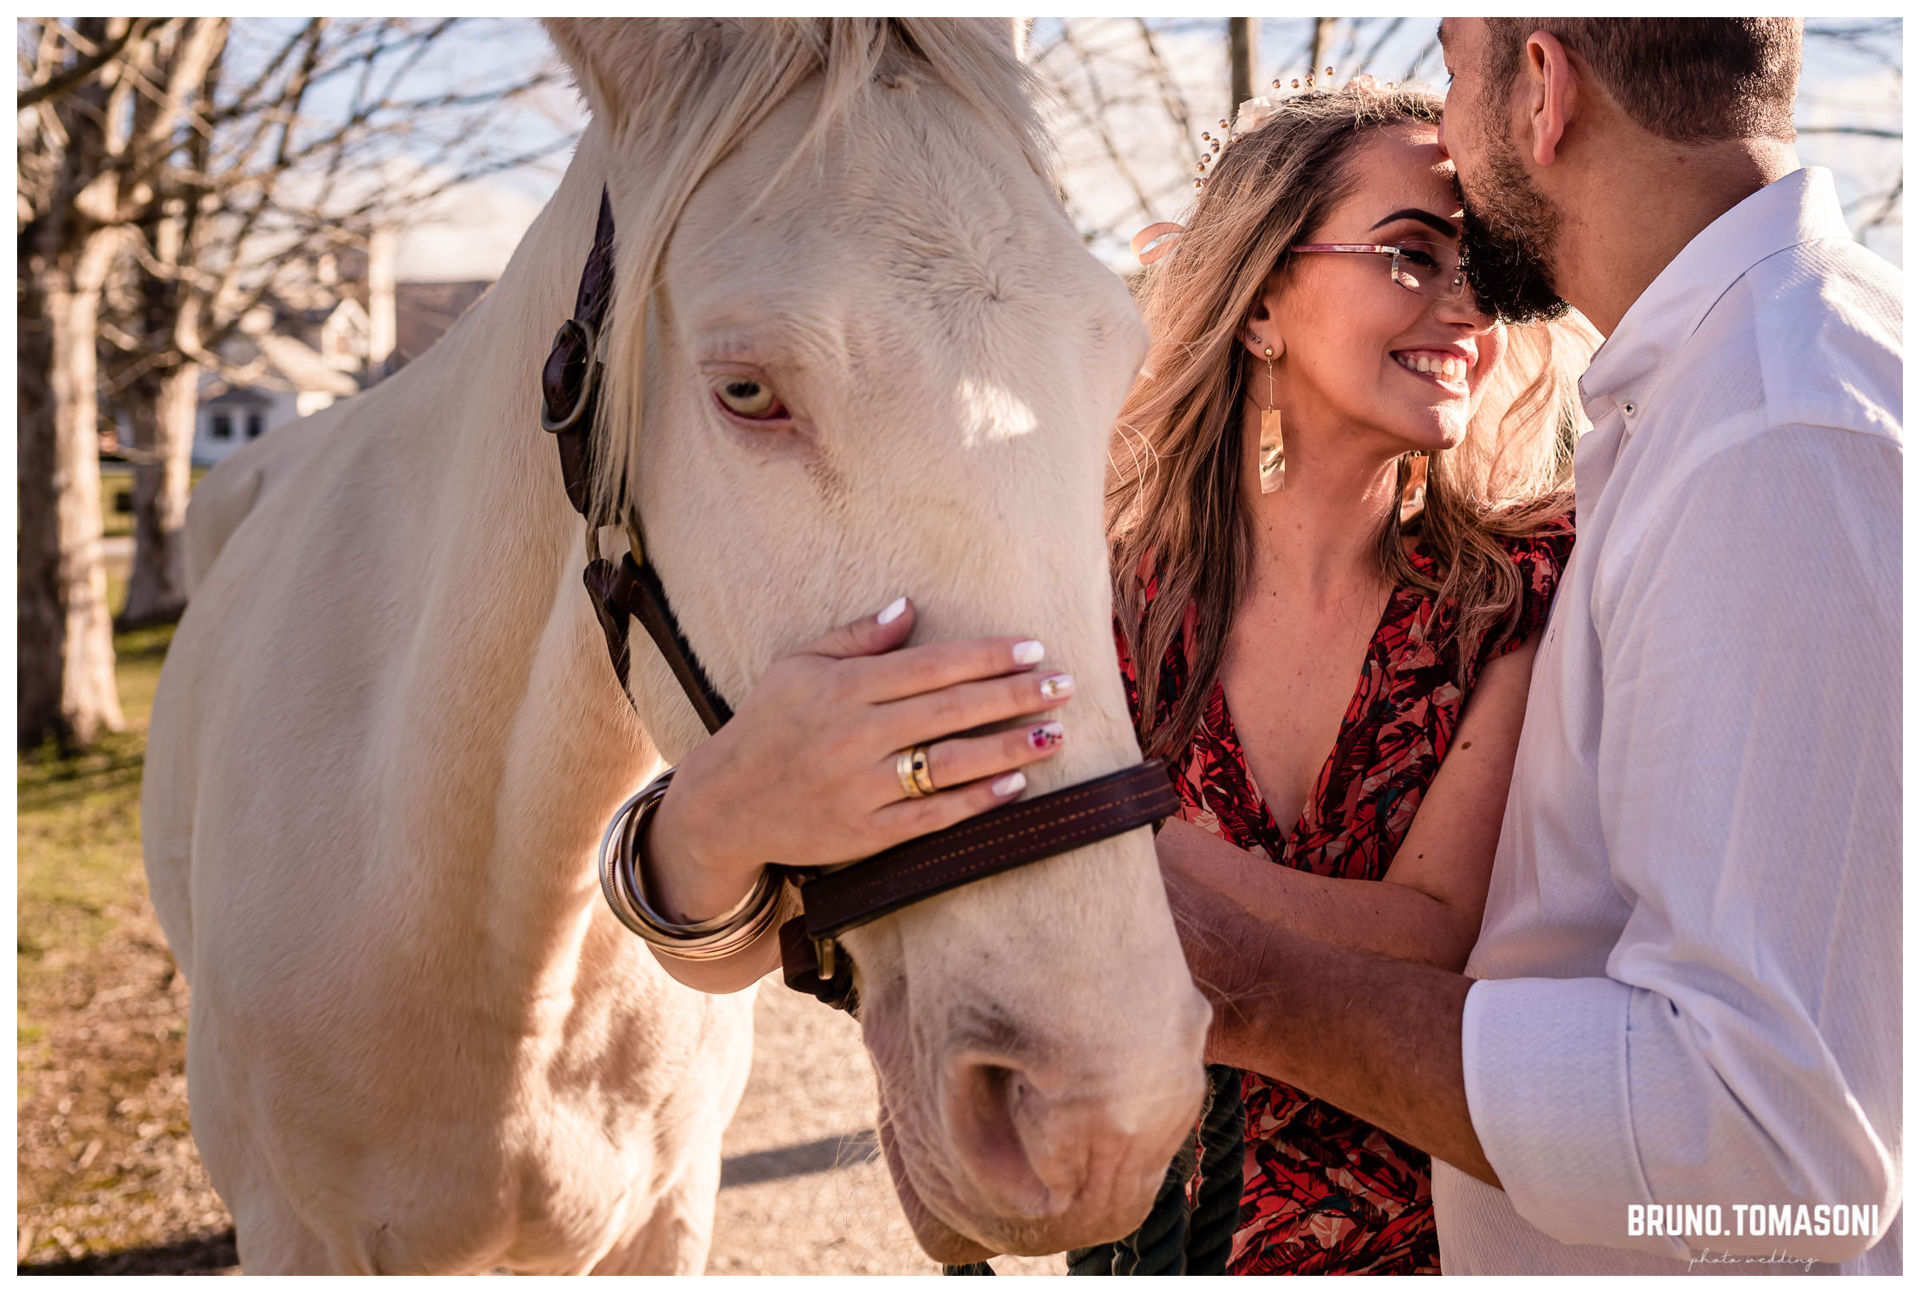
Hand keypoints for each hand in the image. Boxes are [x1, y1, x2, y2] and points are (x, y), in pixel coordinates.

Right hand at [644, 596, 1074, 922]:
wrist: (724, 803)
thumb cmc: (768, 724)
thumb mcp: (799, 665)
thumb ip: (857, 637)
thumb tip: (909, 606)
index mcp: (844, 687)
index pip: (932, 666)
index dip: (988, 656)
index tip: (1033, 648)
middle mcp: (856, 735)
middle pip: (952, 710)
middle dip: (1015, 696)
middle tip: (1064, 685)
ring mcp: (862, 787)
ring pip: (950, 764)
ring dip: (1009, 748)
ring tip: (1055, 734)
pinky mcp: (865, 832)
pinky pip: (933, 816)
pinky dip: (977, 800)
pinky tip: (1017, 785)